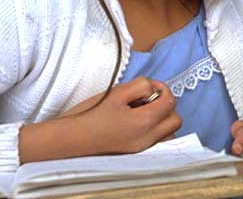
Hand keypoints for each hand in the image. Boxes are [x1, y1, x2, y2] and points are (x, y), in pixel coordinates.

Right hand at [65, 77, 180, 154]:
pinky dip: (156, 132)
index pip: (170, 102)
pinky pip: (158, 142)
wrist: (67, 140)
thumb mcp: (116, 92)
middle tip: (147, 99)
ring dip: (163, 120)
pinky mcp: (135, 155)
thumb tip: (153, 89)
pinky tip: (139, 124)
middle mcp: (147, 139)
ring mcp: (142, 150)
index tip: (148, 87)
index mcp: (143, 122)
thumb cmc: (88, 116)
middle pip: (175, 119)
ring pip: (169, 133)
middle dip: (166, 105)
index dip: (162, 88)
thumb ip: (141, 86)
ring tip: (143, 112)